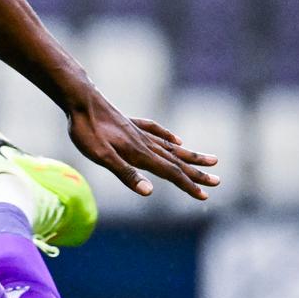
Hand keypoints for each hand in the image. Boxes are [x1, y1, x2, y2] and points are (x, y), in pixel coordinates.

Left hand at [66, 90, 219, 199]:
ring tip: (212, 160)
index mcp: (140, 154)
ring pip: (171, 147)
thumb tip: (149, 192)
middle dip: (196, 173)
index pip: (170, 173)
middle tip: (218, 181)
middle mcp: (145, 143)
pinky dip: (169, 138)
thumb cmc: (87, 131)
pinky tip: (176, 141)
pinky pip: (157, 132)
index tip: (205, 196)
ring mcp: (139, 132)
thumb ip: (125, 174)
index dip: (187, 185)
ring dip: (191, 156)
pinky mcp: (131, 124)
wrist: (80, 100)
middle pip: (176, 161)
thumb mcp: (101, 157)